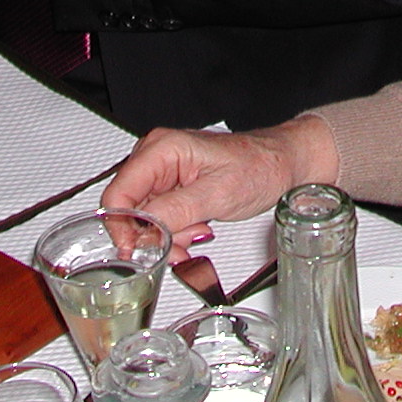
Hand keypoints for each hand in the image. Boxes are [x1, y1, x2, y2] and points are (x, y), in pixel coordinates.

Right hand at [105, 117, 339, 250]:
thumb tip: (142, 231)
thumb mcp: (218, 194)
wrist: (283, 164)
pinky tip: (195, 230)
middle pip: (128, 209)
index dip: (122, 228)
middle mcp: (156, 157)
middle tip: (179, 246)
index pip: (118, 194)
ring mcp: (163, 172)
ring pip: (143, 218)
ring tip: (197, 232)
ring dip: (165, 235)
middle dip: (151, 235)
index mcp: (162, 149)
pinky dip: (173, 231)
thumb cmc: (260, 166)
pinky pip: (158, 217)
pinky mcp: (173, 186)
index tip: (137, 252)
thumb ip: (176, 211)